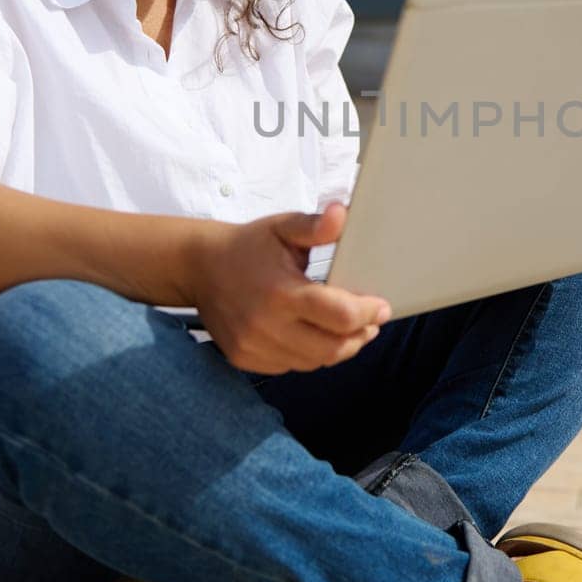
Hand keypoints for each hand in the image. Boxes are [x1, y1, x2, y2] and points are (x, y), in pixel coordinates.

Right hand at [185, 202, 390, 374]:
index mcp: (281, 292)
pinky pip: (290, 366)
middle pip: (331, 348)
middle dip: (359, 337)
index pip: (340, 316)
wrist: (199, 267)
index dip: (368, 314)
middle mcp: (266, 325)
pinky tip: (314, 335)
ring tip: (348, 330)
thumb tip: (343, 214)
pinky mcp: (244, 358)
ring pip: (313, 362)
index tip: (381, 307)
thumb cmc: (248, 245)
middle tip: (371, 323)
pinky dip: (309, 355)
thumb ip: (315, 225)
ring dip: (337, 348)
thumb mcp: (282, 227)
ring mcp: (253, 346)